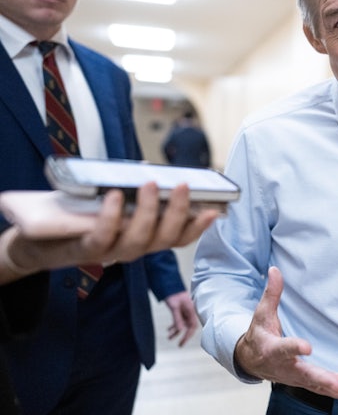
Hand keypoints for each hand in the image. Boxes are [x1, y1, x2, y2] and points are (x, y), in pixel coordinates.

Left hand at [0, 182, 218, 284]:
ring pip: (139, 240)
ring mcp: (111, 251)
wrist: (39, 238)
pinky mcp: (84, 249)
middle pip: (165, 238)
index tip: (214, 210)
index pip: (180, 236)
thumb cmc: (83, 214)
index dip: (199, 226)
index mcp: (146, 236)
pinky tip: (115, 197)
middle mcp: (134, 247)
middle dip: (177, 212)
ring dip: (148, 212)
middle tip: (182, 186)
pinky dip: (112, 217)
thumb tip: (153, 171)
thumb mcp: (116, 201)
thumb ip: (136, 193)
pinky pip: (102, 237)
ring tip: (149, 185)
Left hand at [164, 291, 197, 346]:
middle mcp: (190, 312)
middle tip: (179, 345)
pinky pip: (179, 320)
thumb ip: (177, 319)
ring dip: (177, 331)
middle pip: (189, 327)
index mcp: (191, 311)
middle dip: (184, 336)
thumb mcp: (174, 307)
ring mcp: (186, 311)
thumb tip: (180, 330)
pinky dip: (174, 325)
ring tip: (169, 337)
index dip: (188, 336)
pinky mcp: (181, 310)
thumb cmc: (174, 294)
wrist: (170, 285)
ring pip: (183, 324)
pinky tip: (168, 329)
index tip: (182, 343)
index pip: (192, 327)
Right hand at [234, 267, 337, 404]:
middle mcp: (286, 367)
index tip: (307, 346)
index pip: (284, 348)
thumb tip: (275, 269)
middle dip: (323, 379)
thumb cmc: (259, 334)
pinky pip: (323, 386)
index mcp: (272, 349)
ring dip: (337, 390)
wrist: (251, 360)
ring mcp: (297, 377)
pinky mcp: (305, 381)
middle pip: (305, 374)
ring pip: (317, 386)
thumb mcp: (261, 314)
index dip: (294, 347)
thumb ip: (272, 294)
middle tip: (337, 384)